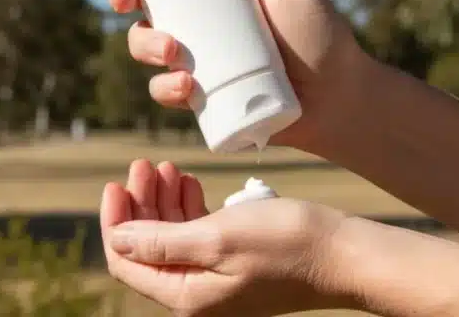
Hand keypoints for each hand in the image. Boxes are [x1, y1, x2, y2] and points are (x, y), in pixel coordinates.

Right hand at [95, 0, 366, 149]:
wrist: (338, 101)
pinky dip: (166, 89)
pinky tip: (187, 87)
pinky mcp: (197, 94)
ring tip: (173, 52)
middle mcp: (196, 15)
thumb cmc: (319, 34)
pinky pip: (163, 90)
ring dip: (145, 44)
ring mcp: (193, 55)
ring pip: (142, 44)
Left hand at [101, 160, 353, 316]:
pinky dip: (187, 207)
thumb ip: (161, 240)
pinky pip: (197, 234)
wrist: (343, 254)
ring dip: (163, 200)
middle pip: (147, 246)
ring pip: (171, 236)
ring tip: (166, 166)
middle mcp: (196, 293)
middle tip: (145, 164)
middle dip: (140, 204)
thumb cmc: (284, 243)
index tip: (116, 183)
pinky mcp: (234, 263)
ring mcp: (216, 279)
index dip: (115, 222)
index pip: (127, 261)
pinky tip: (189, 182)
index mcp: (186, 294)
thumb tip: (118, 239)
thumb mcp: (216, 237)